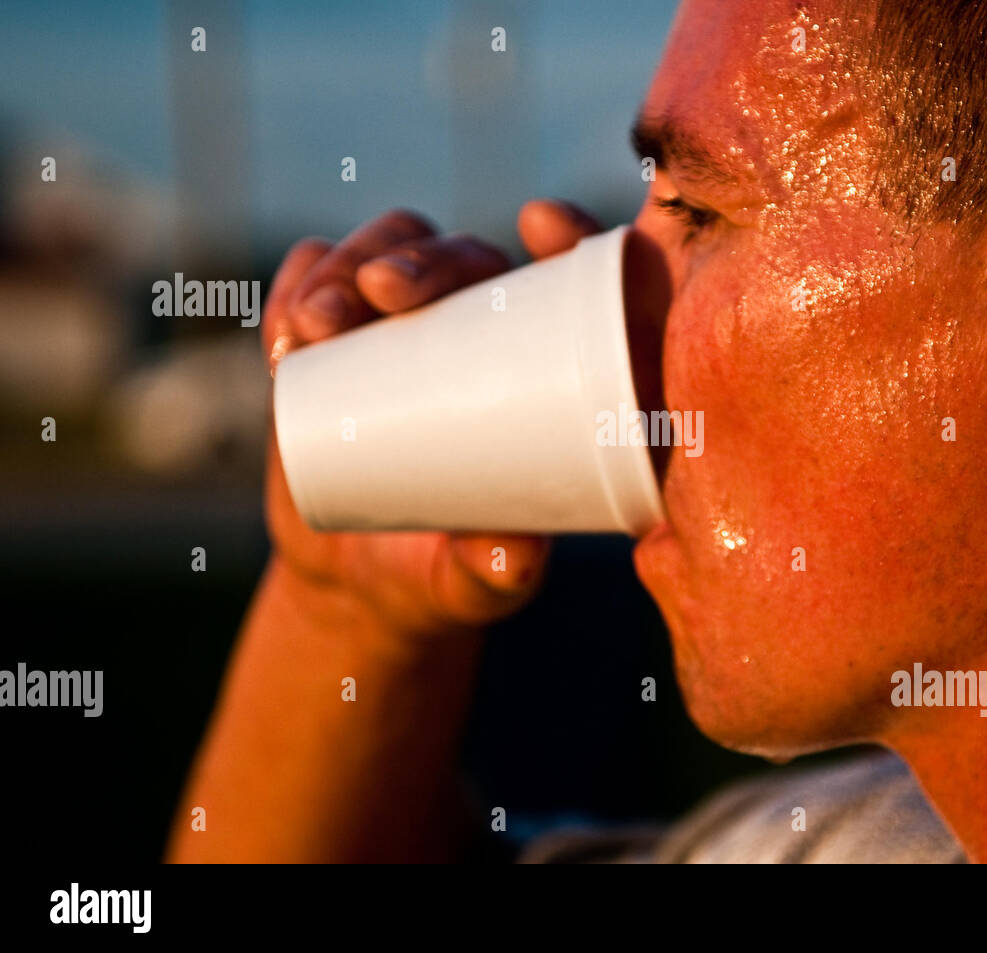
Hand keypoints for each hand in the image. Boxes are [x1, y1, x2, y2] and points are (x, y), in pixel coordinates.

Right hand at [259, 201, 602, 635]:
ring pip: (386, 250)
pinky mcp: (336, 337)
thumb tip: (513, 557)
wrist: (362, 583)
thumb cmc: (450, 573)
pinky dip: (295, 283)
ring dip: (348, 264)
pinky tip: (284, 322)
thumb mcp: (481, 582)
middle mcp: (481, 327)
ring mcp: (404, 326)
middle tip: (379, 293)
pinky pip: (312, 281)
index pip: (573, 276)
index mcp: (549, 365)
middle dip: (421, 254)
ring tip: (311, 328)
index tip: (537, 223)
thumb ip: (497, 574)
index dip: (569, 231)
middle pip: (466, 255)